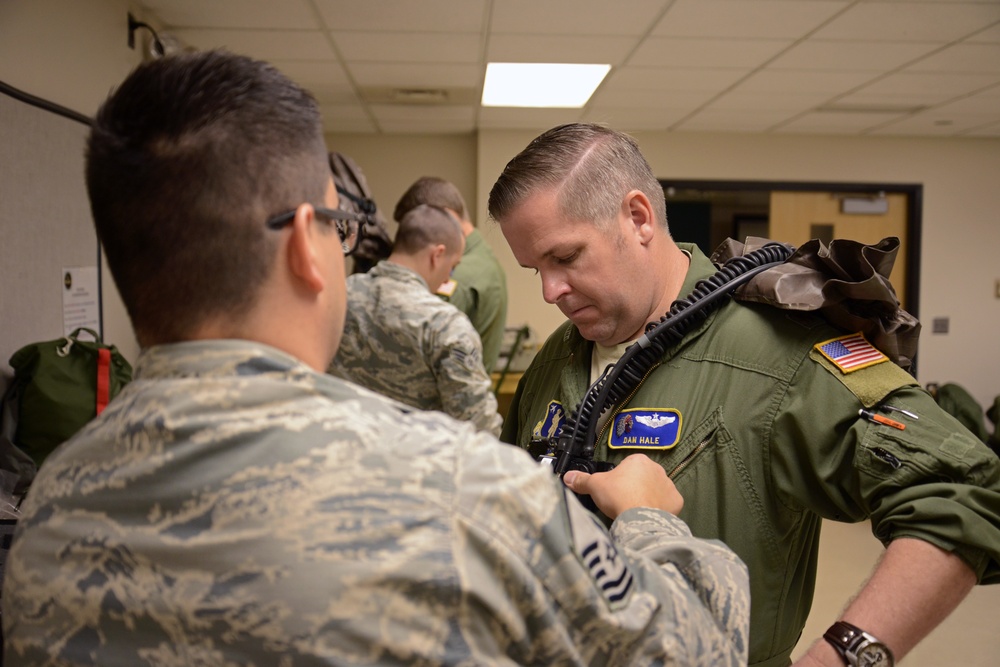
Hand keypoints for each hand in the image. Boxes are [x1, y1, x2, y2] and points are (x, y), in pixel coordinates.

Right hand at [562, 453, 682, 518]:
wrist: (639, 517)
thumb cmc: (618, 495)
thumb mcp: (594, 485)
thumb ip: (581, 480)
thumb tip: (567, 476)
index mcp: (638, 460)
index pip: (628, 466)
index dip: (619, 479)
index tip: (614, 491)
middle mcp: (657, 468)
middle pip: (643, 477)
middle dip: (635, 487)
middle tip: (623, 501)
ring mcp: (669, 485)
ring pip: (656, 490)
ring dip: (648, 497)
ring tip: (636, 511)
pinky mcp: (677, 501)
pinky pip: (668, 503)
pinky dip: (661, 508)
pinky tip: (650, 516)